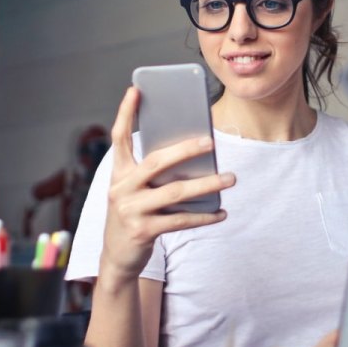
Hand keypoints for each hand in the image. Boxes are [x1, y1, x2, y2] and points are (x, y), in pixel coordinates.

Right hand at [99, 87, 235, 280]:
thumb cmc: (133, 214)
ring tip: (230, 178)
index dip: (125, 113)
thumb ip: (153, 173)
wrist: (117, 257)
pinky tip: (221, 212)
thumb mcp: (134, 190)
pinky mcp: (143, 231)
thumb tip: (194, 155)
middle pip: (156, 162)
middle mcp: (121, 188)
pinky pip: (181, 220)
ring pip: (175, 192)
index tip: (135, 89)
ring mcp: (131, 210)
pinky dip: (204, 217)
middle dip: (185, 150)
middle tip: (210, 142)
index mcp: (118, 173)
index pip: (119, 137)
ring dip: (207, 184)